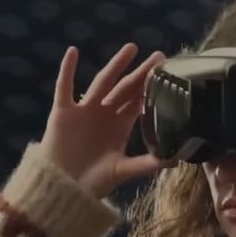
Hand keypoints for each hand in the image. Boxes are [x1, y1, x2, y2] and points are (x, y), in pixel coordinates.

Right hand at [38, 43, 165, 197]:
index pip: (139, 100)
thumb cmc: (92, 181)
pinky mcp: (63, 112)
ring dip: (115, 64)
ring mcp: (84, 110)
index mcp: (120, 125)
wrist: (62, 187)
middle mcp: (105, 113)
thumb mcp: (122, 170)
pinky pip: (64, 86)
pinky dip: (67, 69)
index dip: (151, 86)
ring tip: (131, 48)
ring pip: (102, 82)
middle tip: (158, 55)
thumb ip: (146, 164)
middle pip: (126, 87)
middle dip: (141, 72)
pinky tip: (73, 51)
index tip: (166, 71)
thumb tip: (174, 161)